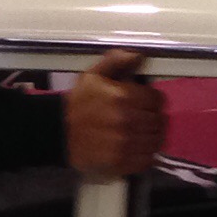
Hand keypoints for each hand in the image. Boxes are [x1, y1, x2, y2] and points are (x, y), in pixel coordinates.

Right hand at [65, 50, 165, 180]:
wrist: (58, 131)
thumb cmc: (77, 103)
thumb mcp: (93, 75)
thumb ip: (116, 61)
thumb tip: (139, 55)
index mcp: (123, 96)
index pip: (157, 99)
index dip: (153, 99)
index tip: (146, 102)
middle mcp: (127, 120)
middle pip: (159, 120)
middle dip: (154, 118)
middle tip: (144, 118)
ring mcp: (125, 143)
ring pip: (156, 140)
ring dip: (152, 136)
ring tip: (142, 133)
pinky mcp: (121, 162)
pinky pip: (147, 159)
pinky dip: (146, 154)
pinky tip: (137, 147)